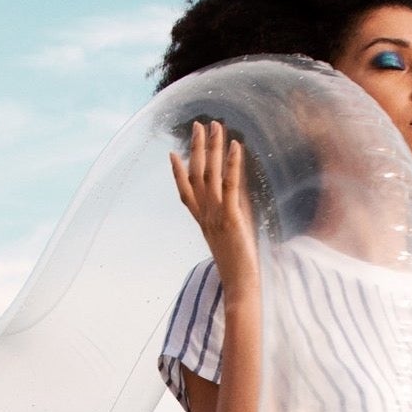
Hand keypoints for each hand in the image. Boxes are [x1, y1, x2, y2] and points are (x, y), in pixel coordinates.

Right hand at [169, 122, 258, 289]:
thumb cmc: (237, 269)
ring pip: (210, 175)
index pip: (185, 193)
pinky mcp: (231, 218)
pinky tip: (236, 146)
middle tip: (198, 125)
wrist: (239, 287)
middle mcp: (205, 216)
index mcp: (202, 222)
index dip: (177, 173)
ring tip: (215, 126)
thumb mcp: (229, 241)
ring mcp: (216, 216)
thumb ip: (229, 221)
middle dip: (197, 148)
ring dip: (212, 148)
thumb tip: (237, 205)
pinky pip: (230, 187)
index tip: (172, 153)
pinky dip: (232, 165)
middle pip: (196, 176)